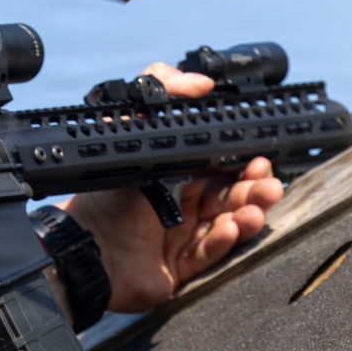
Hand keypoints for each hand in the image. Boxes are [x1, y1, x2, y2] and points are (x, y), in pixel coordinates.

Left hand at [59, 62, 283, 312]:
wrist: (83, 246)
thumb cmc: (102, 192)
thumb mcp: (130, 132)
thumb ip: (159, 94)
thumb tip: (200, 81)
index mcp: (170, 175)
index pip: (217, 167)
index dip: (241, 162)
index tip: (259, 157)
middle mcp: (178, 205)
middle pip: (228, 195)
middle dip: (252, 189)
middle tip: (267, 184)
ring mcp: (179, 238)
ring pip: (225, 224)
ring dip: (244, 213)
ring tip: (255, 208)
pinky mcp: (178, 268)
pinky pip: (209, 255)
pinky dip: (223, 240)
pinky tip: (231, 228)